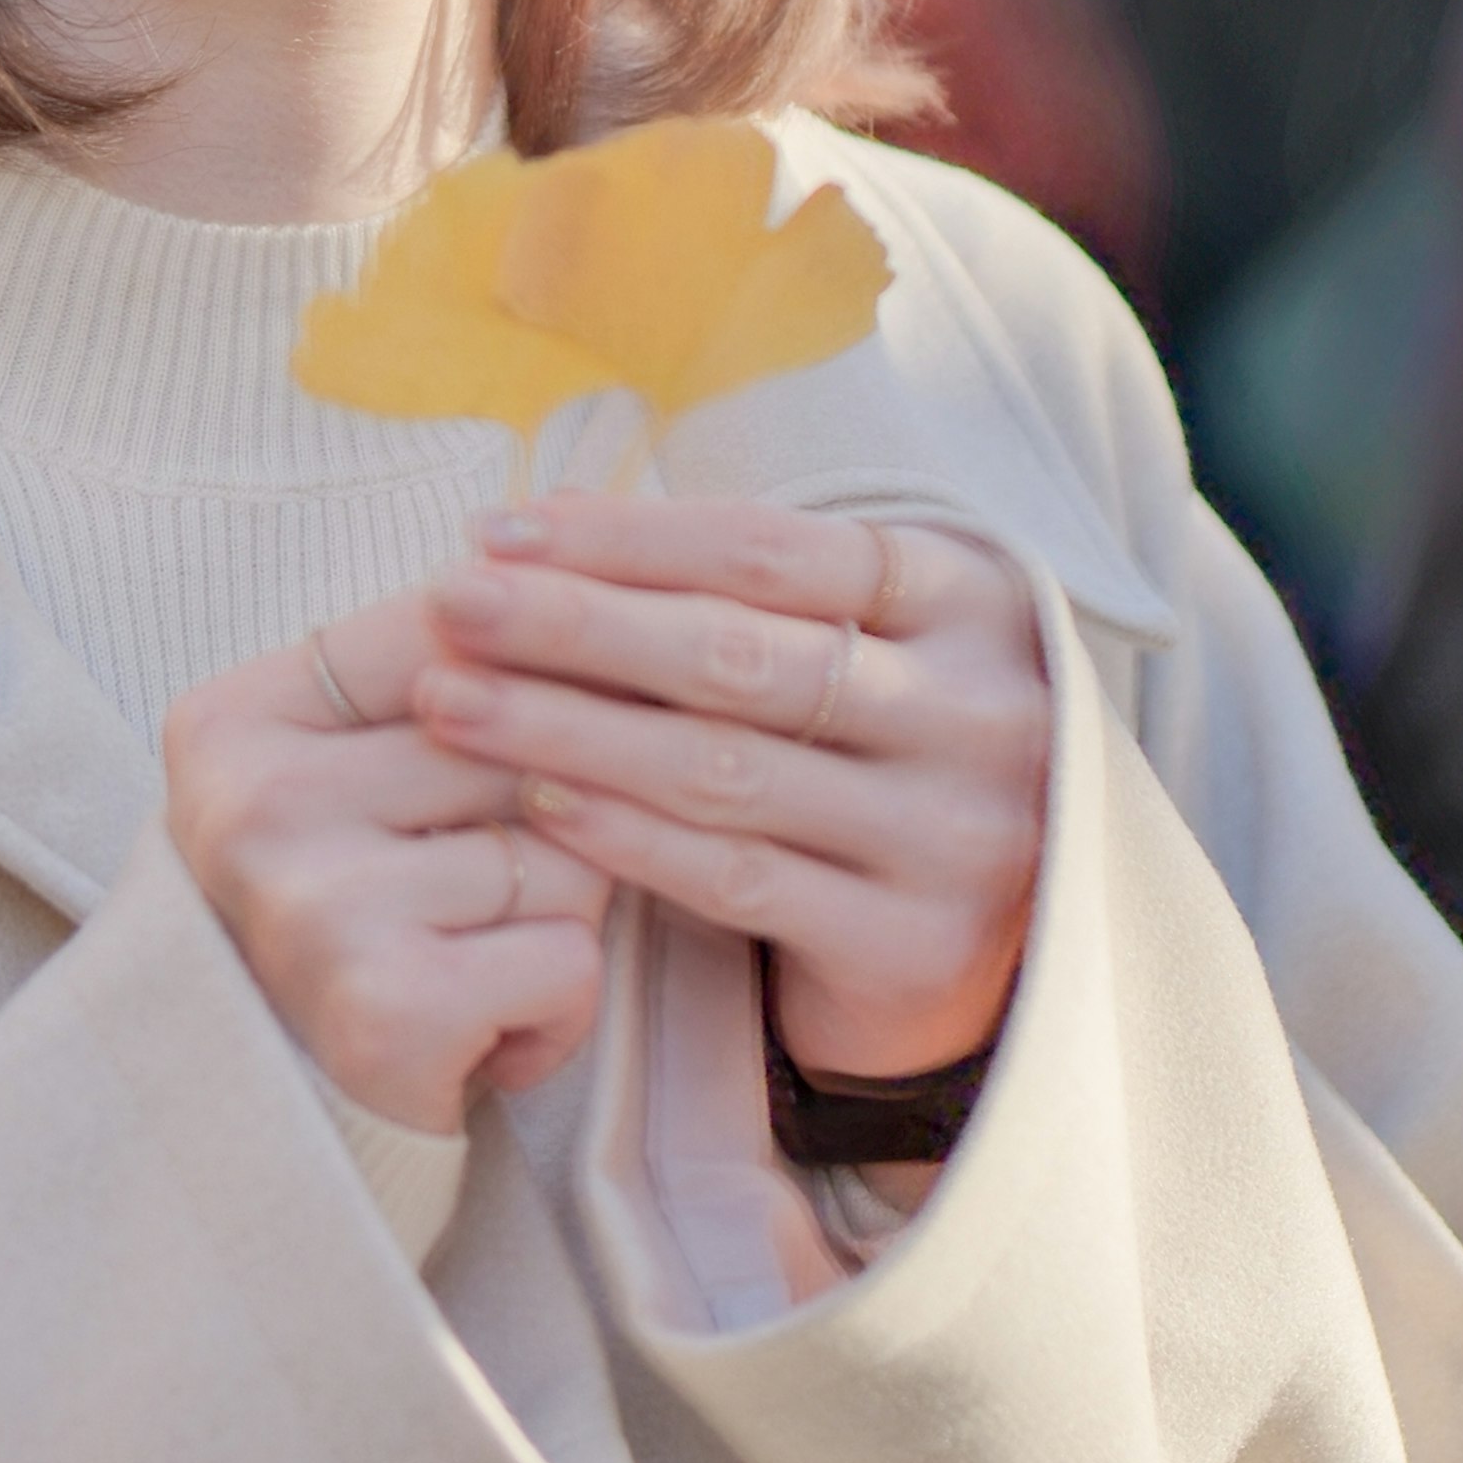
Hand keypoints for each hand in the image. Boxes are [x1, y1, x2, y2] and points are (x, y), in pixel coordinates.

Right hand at [165, 589, 613, 1133]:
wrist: (302, 1135)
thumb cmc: (364, 925)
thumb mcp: (365, 778)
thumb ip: (451, 674)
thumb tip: (611, 562)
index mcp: (233, 720)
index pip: (448, 622)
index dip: (554, 652)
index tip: (610, 681)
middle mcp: (250, 802)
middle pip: (523, 736)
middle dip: (557, 814)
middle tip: (491, 885)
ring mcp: (309, 905)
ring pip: (561, 847)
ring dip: (562, 919)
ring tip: (479, 963)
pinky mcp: (381, 1008)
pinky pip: (566, 957)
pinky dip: (559, 1008)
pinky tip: (487, 1032)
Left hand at [409, 497, 1049, 1091]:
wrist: (1011, 936)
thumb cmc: (891, 749)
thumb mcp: (862, 639)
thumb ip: (740, 587)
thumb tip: (553, 520)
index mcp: (971, 599)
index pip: (772, 549)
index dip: (624, 539)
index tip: (499, 531)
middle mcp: (979, 711)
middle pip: (739, 654)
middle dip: (573, 625)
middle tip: (450, 605)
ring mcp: (953, 834)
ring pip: (724, 769)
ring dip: (568, 732)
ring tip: (455, 705)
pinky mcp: (911, 942)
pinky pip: (737, 879)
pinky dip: (626, 839)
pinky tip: (538, 806)